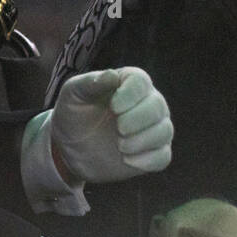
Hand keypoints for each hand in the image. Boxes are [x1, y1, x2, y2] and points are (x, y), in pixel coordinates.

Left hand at [49, 67, 172, 183]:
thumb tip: (112, 75)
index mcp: (130, 83)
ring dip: (142, 141)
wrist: (72, 148)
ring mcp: (154, 128)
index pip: (141, 81)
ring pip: (164, 131)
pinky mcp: (154, 153)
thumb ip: (90, 83)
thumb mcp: (73, 94)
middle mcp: (148, 102)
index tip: (113, 107)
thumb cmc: (75, 115)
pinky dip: (147, 160)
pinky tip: (127, 160)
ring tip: (120, 146)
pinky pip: (163, 157)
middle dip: (137, 120)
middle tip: (119, 129)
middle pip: (158, 106)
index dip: (130, 94)